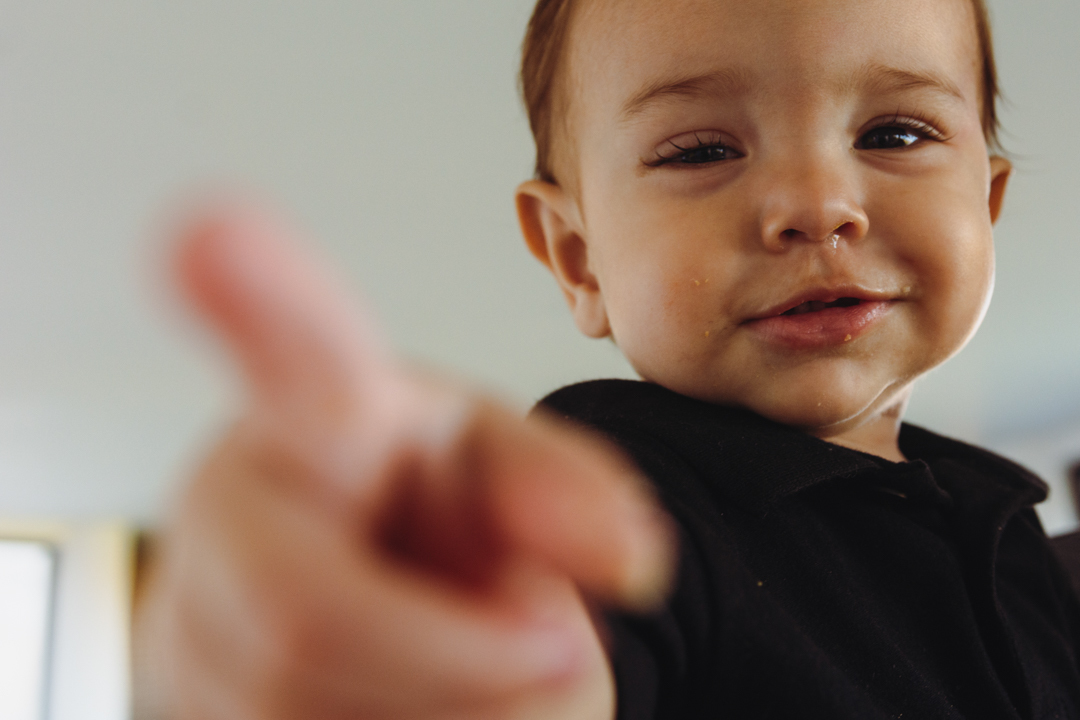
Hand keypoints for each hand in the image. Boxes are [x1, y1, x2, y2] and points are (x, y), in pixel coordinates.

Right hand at [135, 206, 674, 719]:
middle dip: (457, 660)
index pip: (294, 360)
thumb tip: (623, 554)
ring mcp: (185, 626)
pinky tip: (418, 701)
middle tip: (547, 644)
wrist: (383, 607)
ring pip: (309, 716)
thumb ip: (567, 497)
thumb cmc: (445, 523)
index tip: (210, 231)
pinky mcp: (185, 712)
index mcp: (317, 420)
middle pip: (306, 622)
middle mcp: (225, 512)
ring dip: (449, 709)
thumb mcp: (515, 485)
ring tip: (468, 661)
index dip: (255, 302)